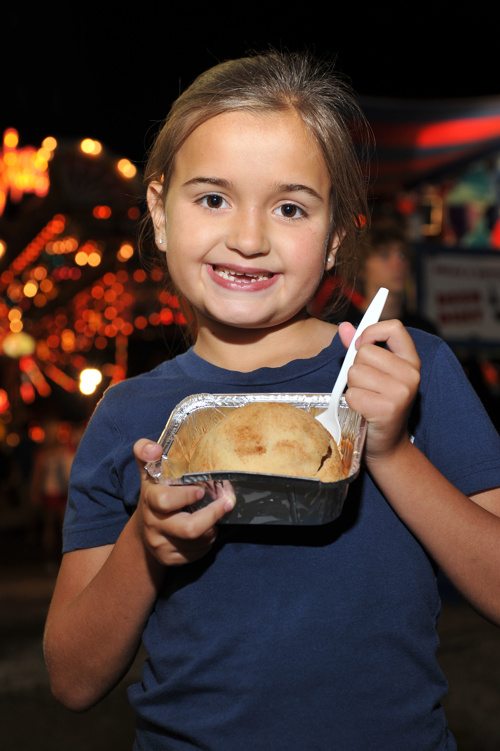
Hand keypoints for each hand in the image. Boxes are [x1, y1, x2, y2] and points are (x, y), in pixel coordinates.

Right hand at [133, 439, 235, 565]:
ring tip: (214, 515)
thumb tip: (154, 447)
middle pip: (190, 529)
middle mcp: (153, 524)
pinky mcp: (170, 560)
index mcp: (150, 500)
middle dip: (213, 516)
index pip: (165, 500)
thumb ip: (146, 453)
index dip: (187, 496)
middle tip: (226, 504)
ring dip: (213, 528)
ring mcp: (160, 545)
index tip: (202, 489)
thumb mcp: (149, 473)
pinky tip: (206, 530)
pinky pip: (198, 553)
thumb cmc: (154, 495)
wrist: (142, 531)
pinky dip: (208, 541)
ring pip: (200, 541)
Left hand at [338, 319, 420, 461]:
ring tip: (366, 398)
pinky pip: (352, 394)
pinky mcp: (387, 410)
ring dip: (352, 386)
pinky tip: (363, 410)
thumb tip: (344, 327)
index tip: (363, 345)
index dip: (372, 332)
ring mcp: (401, 392)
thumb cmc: (378, 404)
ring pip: (355, 373)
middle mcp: (411, 375)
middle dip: (357, 368)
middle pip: (365, 352)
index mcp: (411, 361)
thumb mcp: (375, 373)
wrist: (387, 444)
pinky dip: (351, 402)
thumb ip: (359, 348)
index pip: (394, 328)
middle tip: (367, 386)